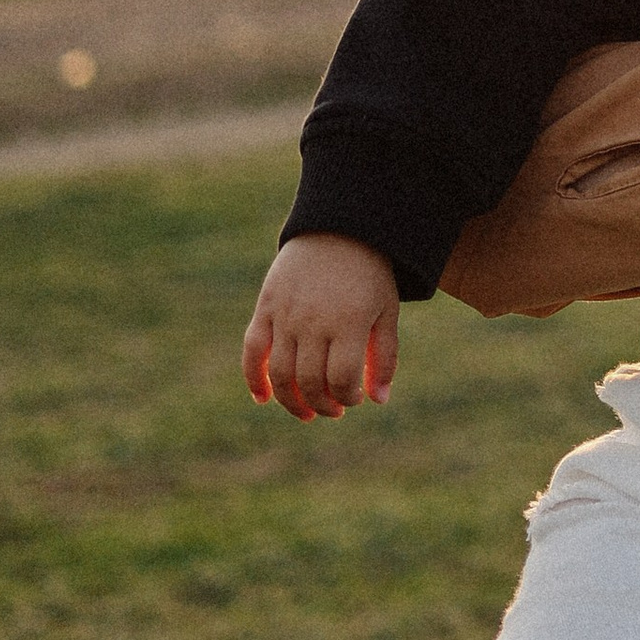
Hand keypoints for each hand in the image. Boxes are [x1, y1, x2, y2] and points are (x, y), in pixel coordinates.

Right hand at [244, 234, 401, 420]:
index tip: (355, 399)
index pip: (342, 378)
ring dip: (292, 401)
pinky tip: (264, 398)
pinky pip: (252, 350)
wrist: (338, 227)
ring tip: (307, 412)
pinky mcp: (266, 306)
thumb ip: (384, 356)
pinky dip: (254, 378)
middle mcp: (314, 320)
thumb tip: (378, 401)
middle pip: (310, 381)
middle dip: (323, 405)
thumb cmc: (369, 274)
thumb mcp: (387, 311)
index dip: (348, 397)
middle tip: (334, 410)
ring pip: (280, 373)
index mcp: (349, 321)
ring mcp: (286, 314)